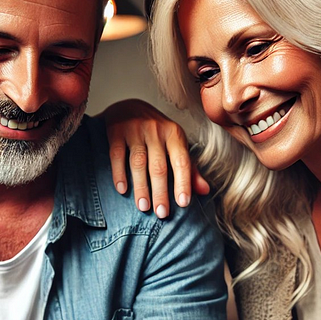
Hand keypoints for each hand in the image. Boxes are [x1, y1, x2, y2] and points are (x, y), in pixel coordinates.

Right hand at [97, 99, 210, 218]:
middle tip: (161, 213)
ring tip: (143, 207)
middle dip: (161, 192)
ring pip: (138, 163)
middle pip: (159, 166)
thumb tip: (204, 191)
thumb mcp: (176, 145)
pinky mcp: (116, 131)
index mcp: (175, 134)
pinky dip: (119, 173)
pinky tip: (122, 190)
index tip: (183, 204)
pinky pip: (117, 155)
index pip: (182, 162)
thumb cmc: (156, 132)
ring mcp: (135, 129)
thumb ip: (189, 168)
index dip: (184, 183)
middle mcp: (156, 130)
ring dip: (141, 187)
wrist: (128, 106)